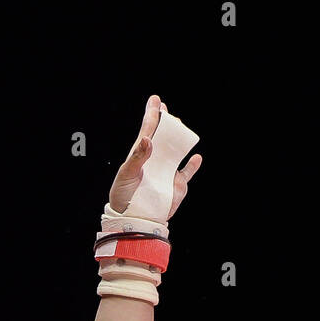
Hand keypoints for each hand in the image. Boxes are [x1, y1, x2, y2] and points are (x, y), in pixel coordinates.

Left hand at [109, 94, 202, 218]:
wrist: (134, 220)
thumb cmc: (123, 197)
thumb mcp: (126, 176)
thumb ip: (137, 158)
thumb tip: (147, 138)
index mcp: (140, 156)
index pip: (147, 131)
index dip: (151, 115)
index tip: (155, 100)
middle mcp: (155, 161)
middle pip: (163, 137)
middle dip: (165, 122)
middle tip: (166, 110)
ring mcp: (167, 172)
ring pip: (176, 150)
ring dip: (179, 138)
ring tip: (181, 127)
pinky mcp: (177, 185)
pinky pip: (187, 173)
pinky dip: (193, 165)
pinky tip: (196, 157)